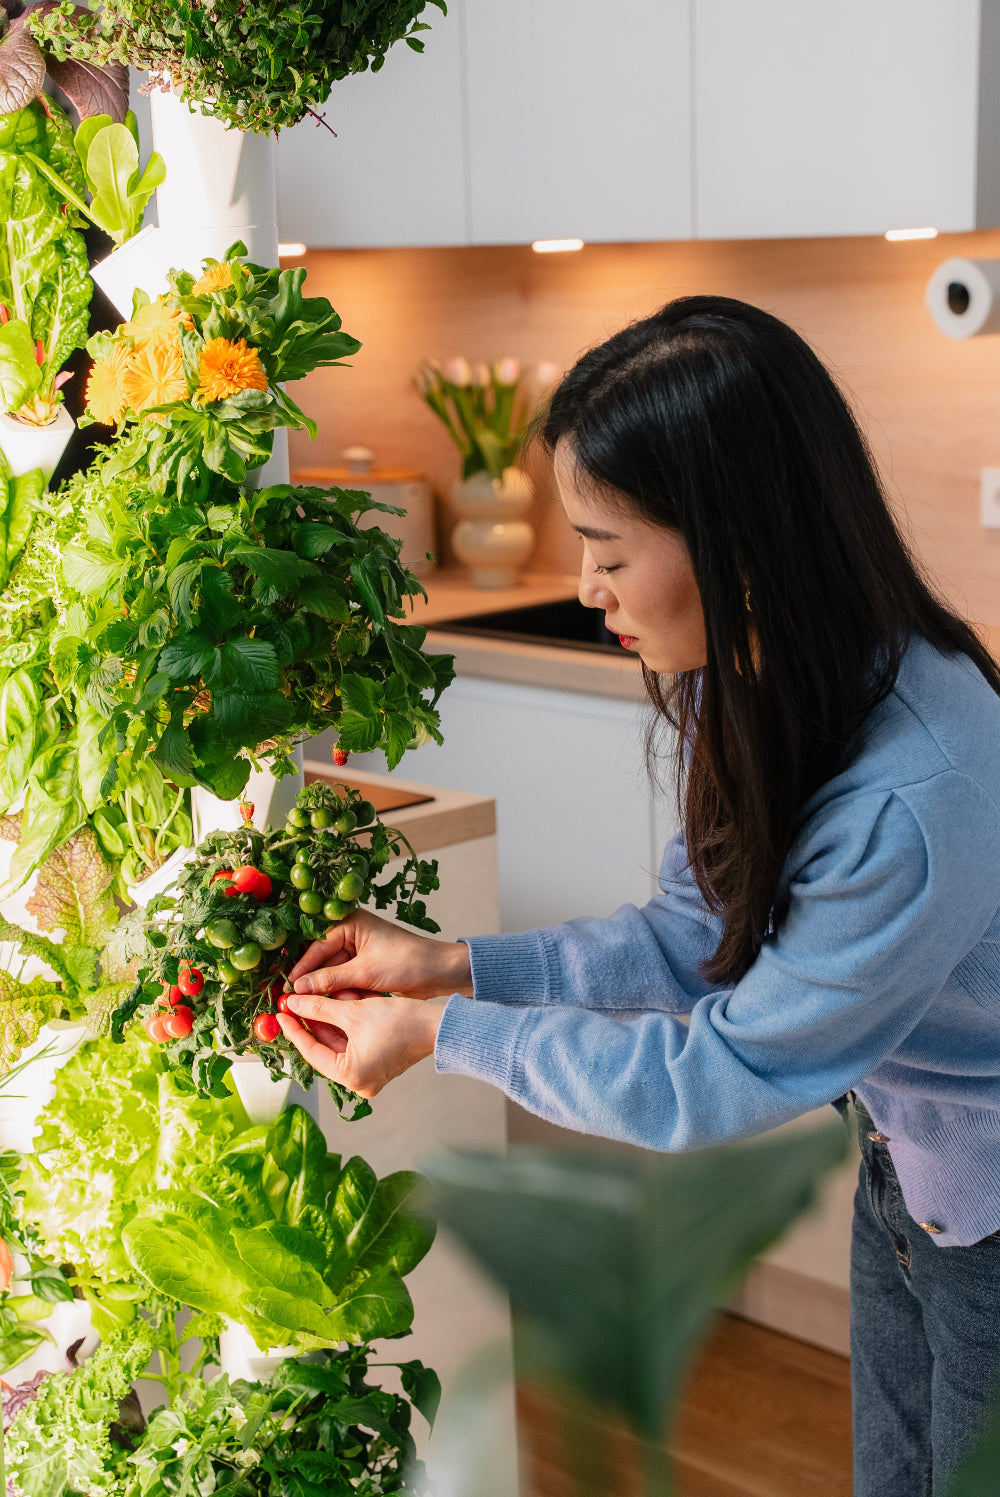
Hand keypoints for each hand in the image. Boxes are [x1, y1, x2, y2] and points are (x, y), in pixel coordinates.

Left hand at [278, 990, 443, 1096]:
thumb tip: (292, 1004)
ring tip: (318, 996)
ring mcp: (370, 1076)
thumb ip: (318, 1008)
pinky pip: (355, 1045)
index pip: (311, 1051)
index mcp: (350, 1077)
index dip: (295, 1029)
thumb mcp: (353, 1011)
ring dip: (331, 1020)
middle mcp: (359, 1083)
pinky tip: (339, 1003)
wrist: (439, 1026)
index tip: (281, 1013)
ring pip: (341, 1044)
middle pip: (326, 1048)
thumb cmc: (400, 1022)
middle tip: (296, 1002)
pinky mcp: (380, 1065)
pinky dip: (347, 1025)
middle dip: (313, 1022)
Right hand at [287, 908, 471, 1001]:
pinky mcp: (365, 967)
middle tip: (296, 1001)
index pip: (316, 946)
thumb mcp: (365, 972)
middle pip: (321, 960)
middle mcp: (351, 933)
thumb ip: (330, 979)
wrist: (439, 972)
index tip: (287, 989)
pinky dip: (344, 992)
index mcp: (350, 923)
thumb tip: (298, 989)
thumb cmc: (406, 962)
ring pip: (333, 973)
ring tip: (324, 1004)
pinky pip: (345, 980)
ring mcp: (358, 951)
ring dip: (331, 990)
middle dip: (315, 981)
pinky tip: (340, 1004)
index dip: (302, 969)